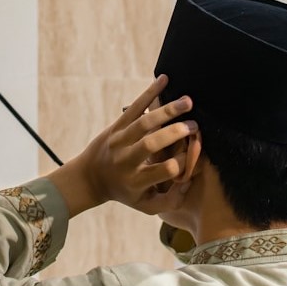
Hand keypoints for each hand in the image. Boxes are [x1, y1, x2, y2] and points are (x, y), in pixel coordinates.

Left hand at [49, 75, 197, 216]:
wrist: (90, 178)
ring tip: (188, 101)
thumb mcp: (145, 206)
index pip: (165, 170)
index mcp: (136, 181)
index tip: (192, 157)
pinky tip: (164, 80)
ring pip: (144, 123)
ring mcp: (119, 142)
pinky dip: (149, 93)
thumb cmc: (125, 192)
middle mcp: (125, 161)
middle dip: (176, 133)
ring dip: (167, 110)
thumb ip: (169, 201)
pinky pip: (133, 108)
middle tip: (195, 126)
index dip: (182, 162)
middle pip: (152, 144)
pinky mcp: (115, 127)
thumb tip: (189, 182)